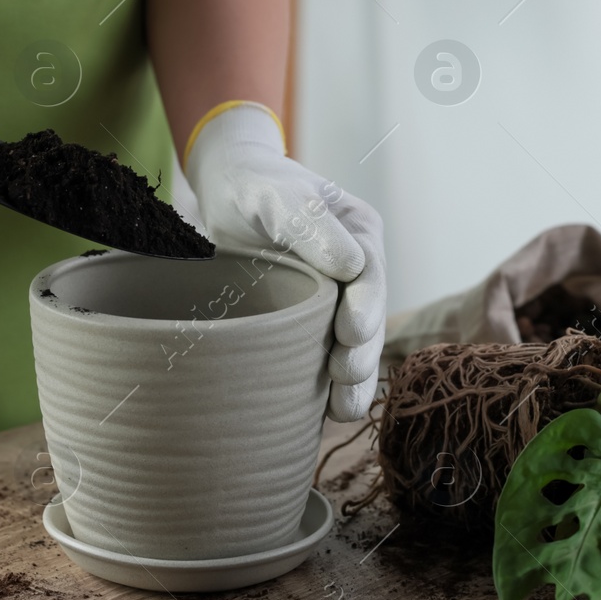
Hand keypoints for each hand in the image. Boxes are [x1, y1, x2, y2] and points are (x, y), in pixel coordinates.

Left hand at [185, 103, 385, 420]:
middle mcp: (357, 270)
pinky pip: (327, 354)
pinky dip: (329, 386)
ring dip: (353, 381)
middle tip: (345, 377)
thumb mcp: (279, 194)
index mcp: (361, 234)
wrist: (228, 191)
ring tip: (343, 410)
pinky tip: (323, 413)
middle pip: (370, 319)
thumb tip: (352, 267)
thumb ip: (311, 223)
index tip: (350, 335)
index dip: (366, 309)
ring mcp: (336, 299)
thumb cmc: (254, 185)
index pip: (372, 277)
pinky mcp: (311, 321)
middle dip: (362, 354)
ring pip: (355, 346)